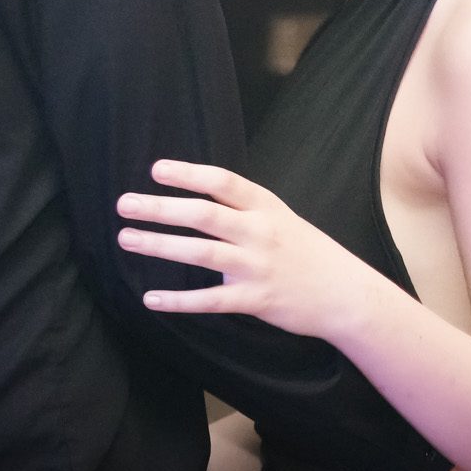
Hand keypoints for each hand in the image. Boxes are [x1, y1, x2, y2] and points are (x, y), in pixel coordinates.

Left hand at [118, 160, 385, 339]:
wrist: (346, 293)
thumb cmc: (307, 253)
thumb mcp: (281, 219)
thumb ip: (243, 211)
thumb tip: (195, 201)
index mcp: (266, 207)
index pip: (223, 183)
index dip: (188, 174)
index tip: (156, 169)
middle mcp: (261, 232)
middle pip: (204, 215)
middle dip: (161, 208)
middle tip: (124, 204)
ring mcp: (258, 267)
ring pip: (201, 253)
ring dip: (160, 245)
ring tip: (127, 239)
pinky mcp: (256, 300)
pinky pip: (210, 300)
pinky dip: (178, 300)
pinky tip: (151, 298)